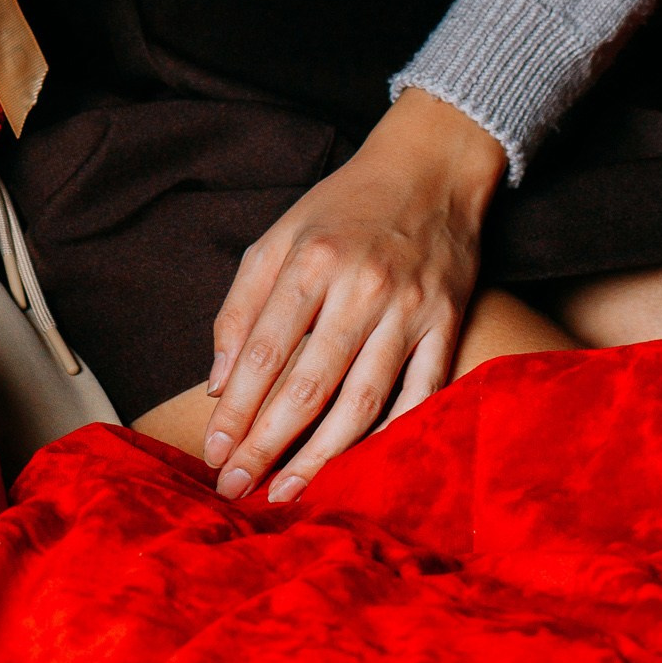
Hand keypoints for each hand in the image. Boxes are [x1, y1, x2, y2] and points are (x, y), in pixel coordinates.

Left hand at [202, 87, 506, 502]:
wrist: (430, 169)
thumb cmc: (345, 207)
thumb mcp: (280, 234)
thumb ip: (242, 303)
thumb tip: (218, 384)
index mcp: (312, 259)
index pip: (263, 350)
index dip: (236, 409)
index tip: (213, 452)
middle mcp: (361, 286)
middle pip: (308, 385)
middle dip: (266, 445)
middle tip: (236, 489)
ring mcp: (409, 309)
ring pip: (362, 402)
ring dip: (321, 458)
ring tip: (287, 493)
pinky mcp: (447, 324)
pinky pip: (419, 396)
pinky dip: (389, 438)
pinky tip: (358, 470)